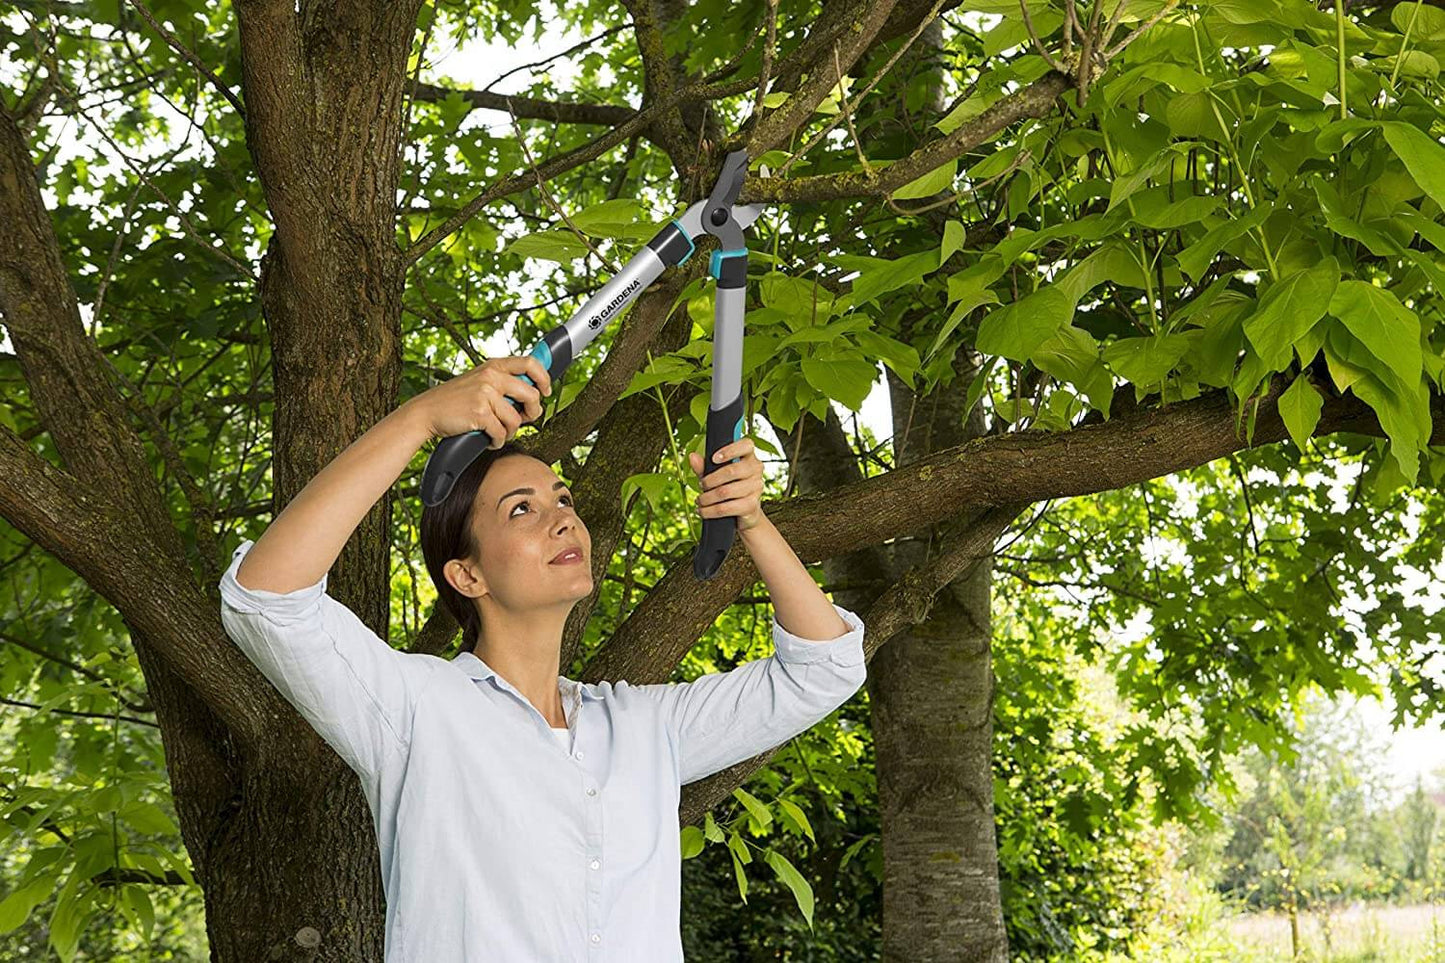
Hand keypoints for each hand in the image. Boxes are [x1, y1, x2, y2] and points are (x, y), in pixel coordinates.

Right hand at [413, 356, 551, 446]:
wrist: (426, 412)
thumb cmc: (454, 400)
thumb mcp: (478, 382)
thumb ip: (502, 383)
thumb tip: (533, 394)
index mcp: (493, 366)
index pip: (530, 363)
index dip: (544, 378)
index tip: (546, 390)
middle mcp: (491, 376)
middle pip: (532, 395)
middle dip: (532, 412)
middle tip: (524, 420)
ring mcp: (485, 394)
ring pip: (516, 419)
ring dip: (510, 431)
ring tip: (498, 432)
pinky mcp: (480, 413)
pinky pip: (501, 433)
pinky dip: (497, 441)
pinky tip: (489, 440)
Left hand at [688, 437, 765, 531]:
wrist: (744, 512)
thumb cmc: (729, 487)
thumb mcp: (715, 474)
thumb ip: (704, 466)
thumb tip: (693, 457)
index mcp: (749, 456)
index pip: (746, 445)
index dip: (729, 450)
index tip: (713, 458)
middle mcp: (756, 469)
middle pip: (732, 471)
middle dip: (710, 480)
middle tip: (701, 485)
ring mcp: (756, 487)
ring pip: (725, 492)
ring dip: (707, 498)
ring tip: (700, 500)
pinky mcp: (752, 505)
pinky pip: (726, 508)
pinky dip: (710, 510)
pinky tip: (704, 510)